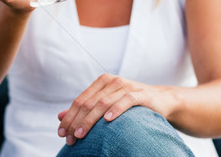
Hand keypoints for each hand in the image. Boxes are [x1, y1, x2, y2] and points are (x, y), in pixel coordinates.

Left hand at [57, 73, 172, 145]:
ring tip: (81, 134)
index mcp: (101, 82)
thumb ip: (84, 109)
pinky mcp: (141, 93)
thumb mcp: (105, 105)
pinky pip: (126, 100)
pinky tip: (107, 120)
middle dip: (76, 122)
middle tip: (70, 138)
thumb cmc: (129, 104)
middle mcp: (112, 81)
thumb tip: (59, 117)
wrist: (160, 99)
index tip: (61, 133)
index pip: (80, 100)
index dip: (69, 117)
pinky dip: (116, 110)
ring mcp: (126, 86)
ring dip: (90, 120)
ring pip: (103, 103)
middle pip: (88, 103)